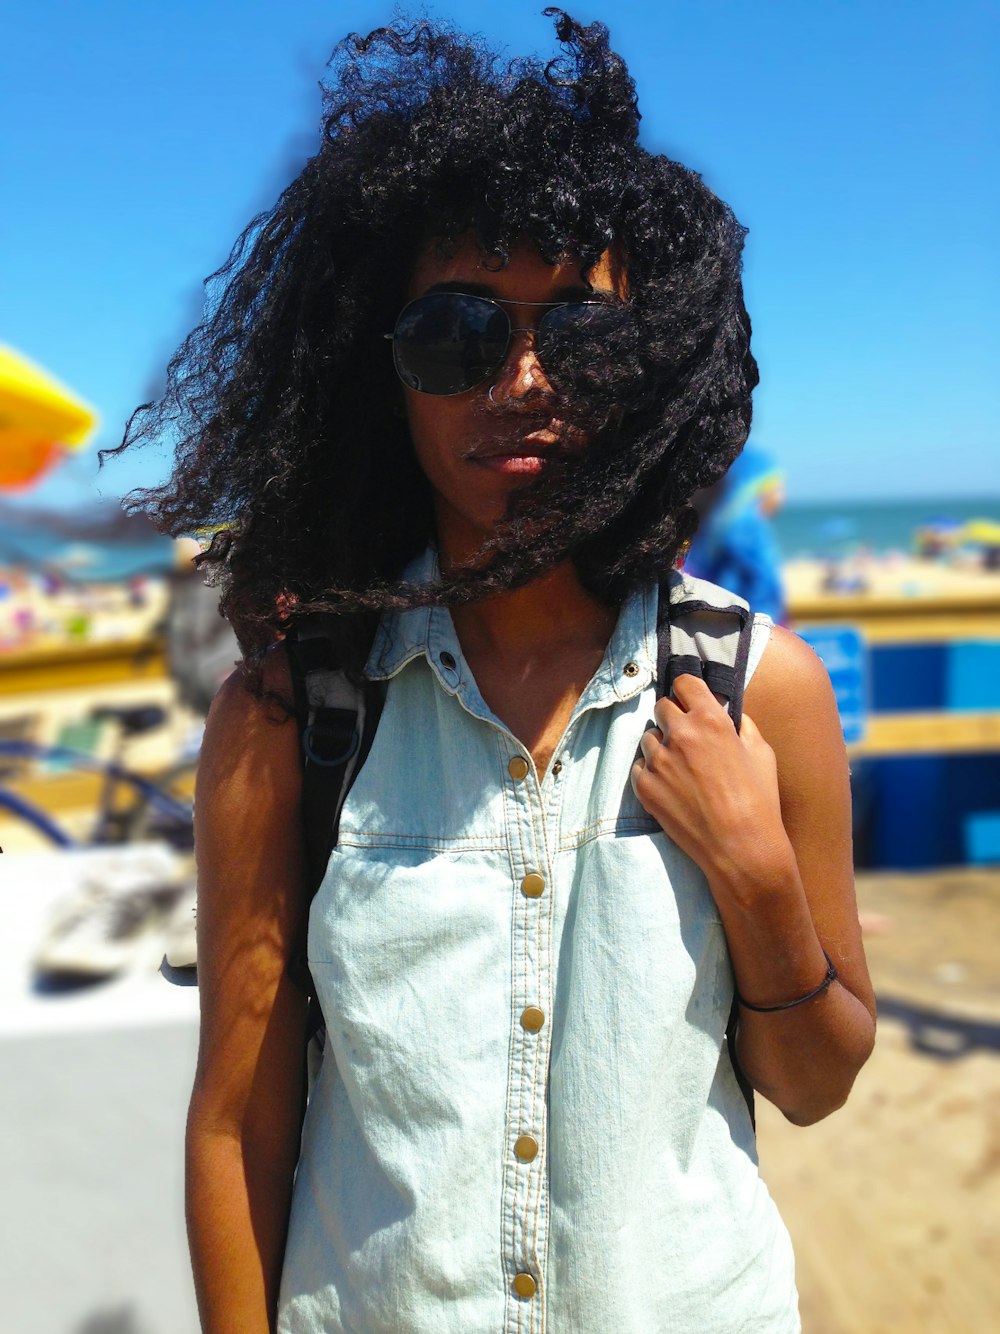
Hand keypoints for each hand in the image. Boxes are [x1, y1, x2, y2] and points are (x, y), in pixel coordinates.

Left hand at [630, 673, 793, 890]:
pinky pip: (640, 766)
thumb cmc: (758, 800)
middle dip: (673, 717)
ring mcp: (658, 761)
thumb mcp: (762, 753)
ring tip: (681, 767)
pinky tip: (672, 786)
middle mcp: (680, 734)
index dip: (687, 690)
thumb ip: (742, 726)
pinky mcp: (644, 786)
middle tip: (687, 736)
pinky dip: (652, 771)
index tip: (689, 699)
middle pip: (662, 707)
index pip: (683, 683)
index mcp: (710, 719)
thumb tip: (729, 715)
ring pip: (649, 737)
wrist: (741, 848)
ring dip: (662, 745)